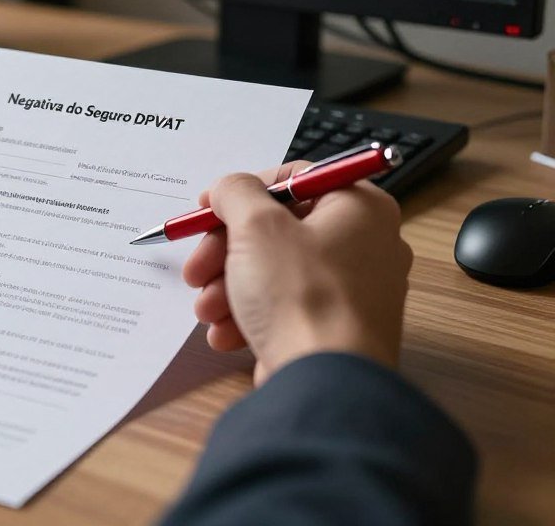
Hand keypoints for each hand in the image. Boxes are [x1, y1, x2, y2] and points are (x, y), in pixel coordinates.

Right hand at [183, 163, 412, 384]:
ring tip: (206, 308)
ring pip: (277, 271)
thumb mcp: (255, 225)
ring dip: (230, 285)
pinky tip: (225, 333)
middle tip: (197, 266)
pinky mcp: (339, 330)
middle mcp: (367, 245)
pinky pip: (288, 307)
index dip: (243, 191)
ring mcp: (356, 292)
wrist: (324, 386)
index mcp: (360, 207)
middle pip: (279, 229)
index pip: (293, 179)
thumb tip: (228, 189)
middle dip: (226, 250)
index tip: (208, 207)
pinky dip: (251, 314)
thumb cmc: (301, 296)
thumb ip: (235, 192)